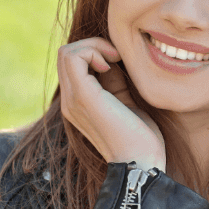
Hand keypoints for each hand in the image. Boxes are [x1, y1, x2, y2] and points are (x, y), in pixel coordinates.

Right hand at [57, 38, 165, 171]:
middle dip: (94, 45)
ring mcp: (72, 100)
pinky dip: (93, 50)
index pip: (72, 64)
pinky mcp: (82, 97)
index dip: (95, 52)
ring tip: (115, 59)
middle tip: (118, 57)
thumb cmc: (141, 138)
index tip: (119, 61)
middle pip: (66, 54)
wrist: (141, 164)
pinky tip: (112, 63)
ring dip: (93, 46)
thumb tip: (112, 59)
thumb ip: (115, 82)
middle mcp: (69, 102)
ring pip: (67, 52)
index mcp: (78, 104)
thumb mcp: (126, 102)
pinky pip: (73, 57)